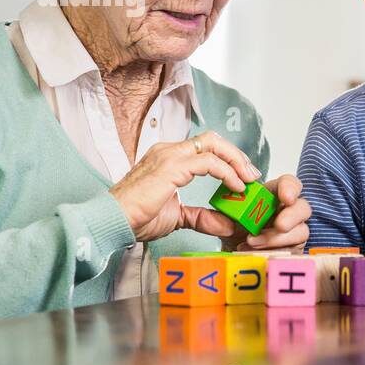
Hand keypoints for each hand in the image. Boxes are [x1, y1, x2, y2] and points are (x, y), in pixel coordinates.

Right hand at [110, 131, 260, 242]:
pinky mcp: (171, 166)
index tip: (244, 177)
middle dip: (236, 155)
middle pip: (213, 139)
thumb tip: (227, 225)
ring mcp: (169, 156)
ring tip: (248, 180)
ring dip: (236, 161)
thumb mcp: (178, 217)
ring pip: (213, 144)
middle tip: (252, 175)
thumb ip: (203, 217)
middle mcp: (169, 151)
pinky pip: (209, 162)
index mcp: (169, 158)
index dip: (228, 159)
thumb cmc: (136, 217)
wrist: (113, 221)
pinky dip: (227, 173)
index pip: (205, 147)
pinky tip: (235, 187)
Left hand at [220, 174, 311, 251]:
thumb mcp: (224, 219)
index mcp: (273, 196)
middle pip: (303, 207)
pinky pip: (294, 252)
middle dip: (292, 216)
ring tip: (253, 242)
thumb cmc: (234, 231)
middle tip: (280, 225)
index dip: (290, 188)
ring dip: (277, 238)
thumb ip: (219, 215)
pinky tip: (255, 252)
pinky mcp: (293, 250)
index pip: (289, 184)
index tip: (286, 197)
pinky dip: (274, 252)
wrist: (233, 255)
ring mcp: (293, 232)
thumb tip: (215, 217)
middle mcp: (287, 212)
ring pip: (301, 232)